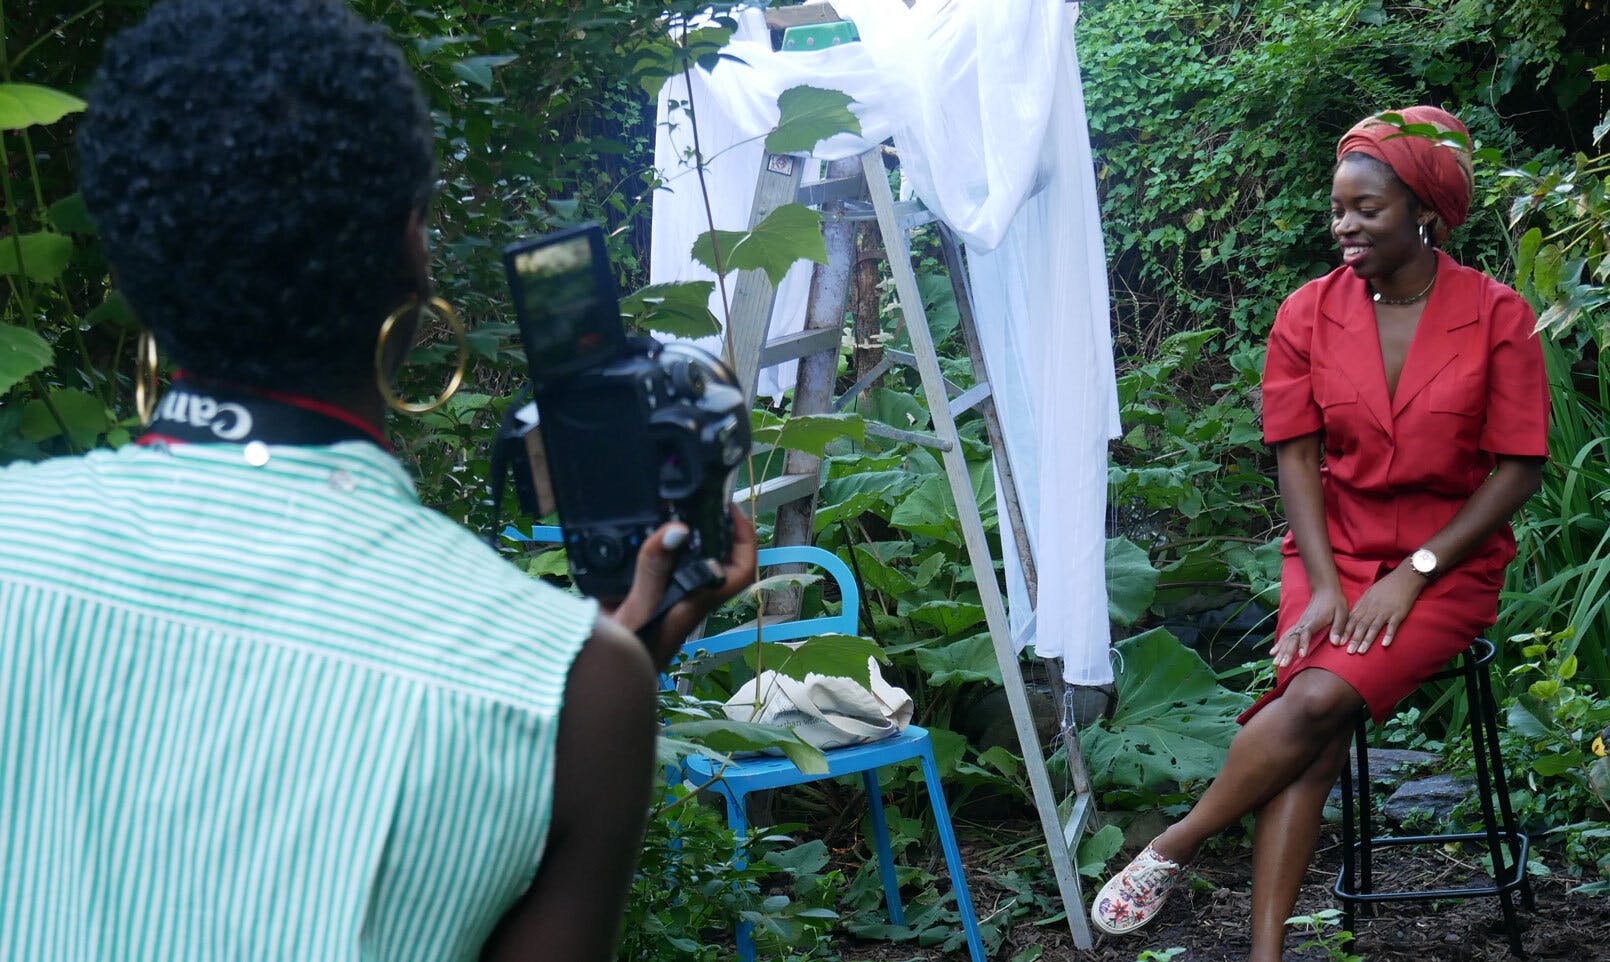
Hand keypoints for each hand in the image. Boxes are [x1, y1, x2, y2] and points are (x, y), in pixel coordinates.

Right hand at [602, 505, 757, 669]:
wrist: (592, 694)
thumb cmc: (614, 665)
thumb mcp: (630, 614)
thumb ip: (650, 573)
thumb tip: (677, 528)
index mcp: (689, 608)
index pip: (738, 572)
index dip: (743, 536)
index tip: (726, 507)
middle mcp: (683, 607)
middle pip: (717, 563)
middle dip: (712, 528)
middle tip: (694, 497)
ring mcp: (664, 609)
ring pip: (688, 566)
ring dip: (683, 538)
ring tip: (667, 508)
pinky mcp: (645, 610)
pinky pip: (660, 574)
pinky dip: (652, 550)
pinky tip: (633, 537)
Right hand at [1271, 585, 1347, 668]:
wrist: (1325, 590)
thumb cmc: (1335, 602)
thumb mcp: (1342, 613)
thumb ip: (1338, 628)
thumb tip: (1337, 643)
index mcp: (1314, 621)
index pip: (1306, 633)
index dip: (1303, 644)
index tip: (1301, 655)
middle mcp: (1304, 623)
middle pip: (1292, 638)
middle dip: (1286, 652)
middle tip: (1280, 664)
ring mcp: (1299, 624)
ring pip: (1287, 638)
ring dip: (1281, 650)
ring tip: (1275, 663)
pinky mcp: (1298, 625)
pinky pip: (1287, 635)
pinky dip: (1279, 644)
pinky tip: (1273, 652)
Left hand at [1337, 566, 1423, 654]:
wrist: (1404, 578)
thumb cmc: (1386, 586)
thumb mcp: (1370, 593)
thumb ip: (1361, 605)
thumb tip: (1352, 616)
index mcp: (1365, 604)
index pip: (1352, 619)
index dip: (1346, 631)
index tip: (1339, 642)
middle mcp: (1373, 608)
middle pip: (1361, 625)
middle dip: (1354, 639)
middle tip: (1348, 652)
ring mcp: (1386, 611)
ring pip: (1374, 627)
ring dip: (1367, 640)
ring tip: (1361, 651)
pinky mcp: (1398, 613)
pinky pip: (1392, 626)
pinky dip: (1388, 635)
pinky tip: (1384, 644)